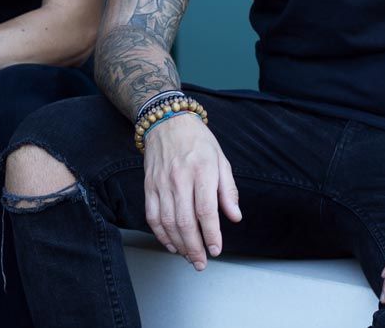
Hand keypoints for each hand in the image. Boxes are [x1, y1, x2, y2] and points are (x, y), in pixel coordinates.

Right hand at [142, 113, 240, 270]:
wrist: (167, 121)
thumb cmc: (198, 141)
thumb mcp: (221, 160)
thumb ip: (228, 190)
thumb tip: (235, 216)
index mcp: (202, 170)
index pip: (206, 210)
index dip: (211, 234)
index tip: (216, 250)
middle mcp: (180, 178)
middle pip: (185, 221)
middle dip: (194, 248)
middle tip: (201, 262)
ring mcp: (161, 183)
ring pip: (167, 222)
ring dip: (178, 244)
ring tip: (188, 256)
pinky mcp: (149, 186)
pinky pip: (152, 215)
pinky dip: (160, 234)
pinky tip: (171, 243)